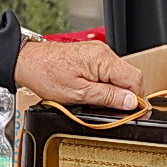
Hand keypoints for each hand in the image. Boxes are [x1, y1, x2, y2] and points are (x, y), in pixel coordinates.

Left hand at [15, 39, 143, 110]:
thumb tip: (132, 102)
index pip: (135, 79)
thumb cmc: (47, 75)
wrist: (28, 62)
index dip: (138, 99)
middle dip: (125, 96)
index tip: (136, 113)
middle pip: (129, 77)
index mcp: (103, 60)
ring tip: (98, 102)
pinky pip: (108, 73)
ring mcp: (98, 54)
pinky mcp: (92, 57)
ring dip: (115, 91)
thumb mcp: (79, 94)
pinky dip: (106, 85)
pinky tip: (93, 93)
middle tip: (113, 111)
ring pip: (119, 76)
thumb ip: (108, 97)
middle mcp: (104, 53)